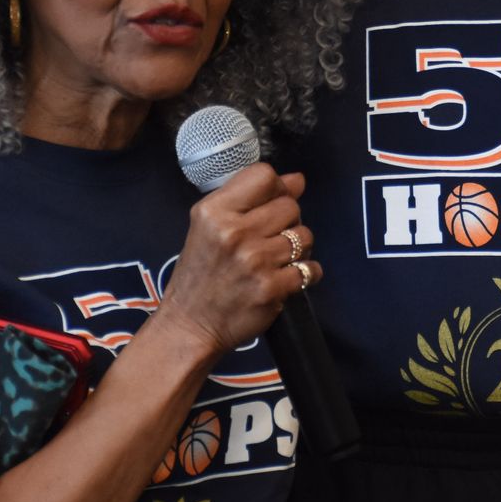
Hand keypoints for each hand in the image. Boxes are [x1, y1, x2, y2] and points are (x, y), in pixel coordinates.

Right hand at [156, 164, 318, 361]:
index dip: (276, 188)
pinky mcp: (271, 288)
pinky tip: (287, 278)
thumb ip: (250, 199)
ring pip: (304, 236)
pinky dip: (306, 273)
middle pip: (290, 205)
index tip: (269, 206)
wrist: (190, 325)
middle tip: (270, 239)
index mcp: (214, 211)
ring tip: (277, 260)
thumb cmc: (201, 273)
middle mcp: (234, 232)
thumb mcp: (210, 226)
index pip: (265, 176)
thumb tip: (297, 180)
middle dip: (287, 221)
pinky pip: (310, 269)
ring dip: (297, 248)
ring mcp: (254, 261)